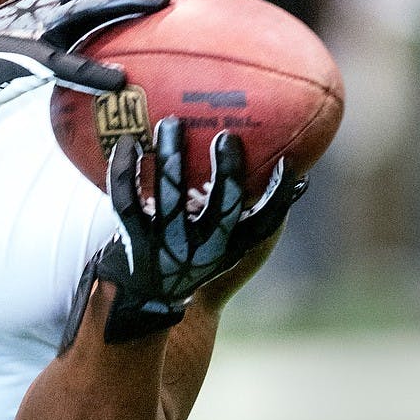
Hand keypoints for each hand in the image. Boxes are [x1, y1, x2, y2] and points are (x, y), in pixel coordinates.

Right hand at [0, 0, 190, 130]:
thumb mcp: (32, 51)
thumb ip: (65, 50)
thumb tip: (103, 69)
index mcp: (53, 4)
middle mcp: (48, 6)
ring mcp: (36, 27)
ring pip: (90, 7)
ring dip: (129, 3)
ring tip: (165, 1)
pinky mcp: (23, 56)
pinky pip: (62, 66)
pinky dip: (91, 74)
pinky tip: (119, 83)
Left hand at [68, 119, 307, 344]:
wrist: (145, 297)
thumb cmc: (192, 256)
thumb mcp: (224, 244)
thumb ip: (250, 213)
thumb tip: (296, 175)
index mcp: (228, 247)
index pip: (264, 224)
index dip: (279, 197)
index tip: (287, 163)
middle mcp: (202, 249)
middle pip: (223, 209)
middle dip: (228, 172)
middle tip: (226, 135)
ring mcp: (166, 246)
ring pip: (170, 198)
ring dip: (172, 157)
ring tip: (170, 123)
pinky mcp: (132, 240)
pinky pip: (125, 200)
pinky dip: (124, 169)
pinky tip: (128, 142)